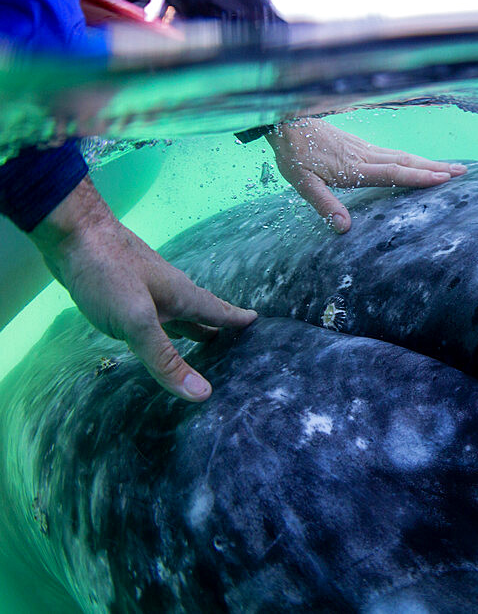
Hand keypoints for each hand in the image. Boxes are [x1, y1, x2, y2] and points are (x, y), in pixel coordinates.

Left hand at [29, 177, 256, 401]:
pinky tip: (157, 325)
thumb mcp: (137, 323)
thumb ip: (166, 359)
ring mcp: (147, 287)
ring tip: (206, 337)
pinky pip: (156, 310)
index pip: (219, 312)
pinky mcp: (125, 286)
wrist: (71, 232)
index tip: (259, 323)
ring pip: (178, 311)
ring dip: (193, 325)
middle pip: (202, 313)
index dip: (238, 321)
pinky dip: (167, 322)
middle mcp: (170, 290)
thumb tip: (203, 393)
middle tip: (237, 340)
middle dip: (220, 327)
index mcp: (182, 296)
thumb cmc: (107, 273)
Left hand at [264, 118, 465, 231]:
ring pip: (402, 156)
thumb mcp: (303, 184)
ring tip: (450, 166)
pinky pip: (393, 152)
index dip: (419, 177)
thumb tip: (344, 228)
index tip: (444, 179)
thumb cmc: (293, 153)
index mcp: (355, 168)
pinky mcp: (360, 145)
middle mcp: (365, 156)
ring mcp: (365, 149)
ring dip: (428, 161)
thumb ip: (324, 205)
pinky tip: (418, 160)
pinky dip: (412, 157)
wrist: (286, 120)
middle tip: (463, 172)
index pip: (393, 173)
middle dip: (435, 168)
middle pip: (406, 162)